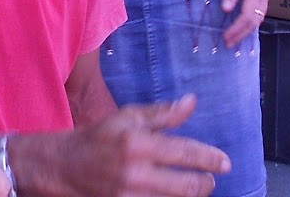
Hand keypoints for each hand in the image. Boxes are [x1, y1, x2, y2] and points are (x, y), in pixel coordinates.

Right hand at [15, 96, 228, 195]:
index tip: (225, 163)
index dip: (209, 158)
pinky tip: (173, 194)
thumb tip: (192, 102)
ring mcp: (129, 196)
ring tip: (195, 188)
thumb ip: (162, 114)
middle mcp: (135, 173)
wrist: (64, 166)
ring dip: (189, 195)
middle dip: (204, 184)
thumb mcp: (128, 116)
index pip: (183, 152)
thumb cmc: (99, 137)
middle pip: (185, 187)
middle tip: (210, 180)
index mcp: (137, 144)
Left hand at [219, 0, 271, 47]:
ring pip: (260, 17)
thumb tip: (226, 10)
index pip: (246, 17)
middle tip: (229, 44)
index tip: (225, 38)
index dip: (236, 30)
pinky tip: (246, 22)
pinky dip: (253, 20)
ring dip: (248, 29)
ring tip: (236, 37)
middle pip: (255, 21)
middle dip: (242, 34)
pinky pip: (261, 10)